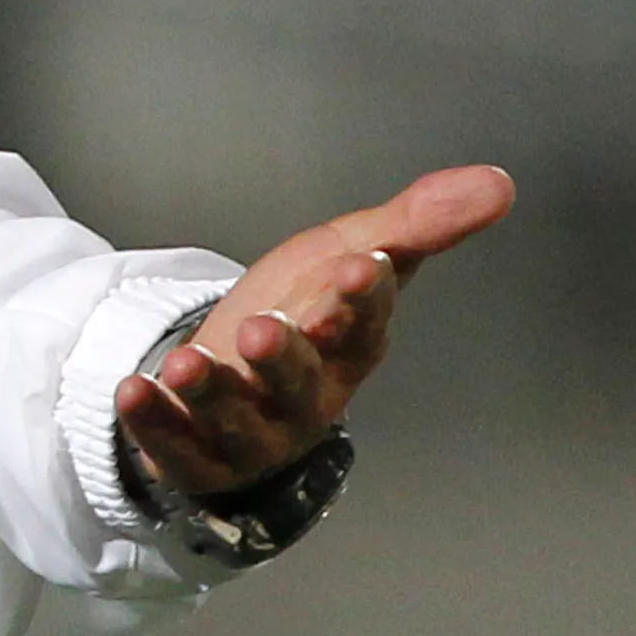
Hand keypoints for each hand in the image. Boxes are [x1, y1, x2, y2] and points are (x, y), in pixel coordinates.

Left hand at [114, 165, 514, 503]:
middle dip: (286, 357)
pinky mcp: (197, 453)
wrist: (239, 375)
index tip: (358, 268)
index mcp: (350, 345)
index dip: (360, 299)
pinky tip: (134, 390)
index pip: (362, 323)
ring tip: (188, 364)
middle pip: (301, 380)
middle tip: (269, 329)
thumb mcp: (350, 254)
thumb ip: (416, 222)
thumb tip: (500, 182)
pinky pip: (175, 444)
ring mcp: (252, 431)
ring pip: (237, 418)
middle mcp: (306, 395)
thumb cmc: (305, 311)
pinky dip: (155, 419)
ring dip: (214, 392)